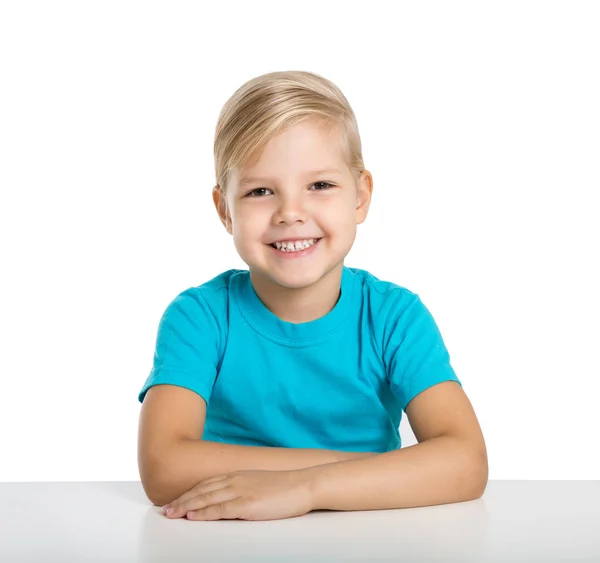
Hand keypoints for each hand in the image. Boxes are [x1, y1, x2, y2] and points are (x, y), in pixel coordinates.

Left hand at [161, 469, 313, 520]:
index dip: (190, 493)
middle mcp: (235, 480)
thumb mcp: (260, 484)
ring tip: (171, 514)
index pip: (207, 484)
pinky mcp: (247, 504)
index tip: (176, 500)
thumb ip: (244, 488)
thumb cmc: (286, 487)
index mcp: (238, 475)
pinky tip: (192, 517)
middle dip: (182, 501)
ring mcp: (240, 491)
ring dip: (186, 507)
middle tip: (166, 510)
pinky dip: (203, 513)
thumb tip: (233, 499)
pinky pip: (219, 509)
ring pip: (205, 499)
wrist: (304, 484)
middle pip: (201, 491)